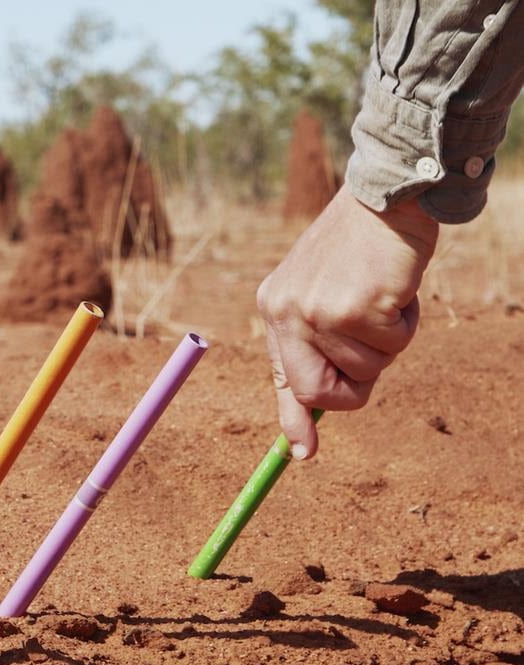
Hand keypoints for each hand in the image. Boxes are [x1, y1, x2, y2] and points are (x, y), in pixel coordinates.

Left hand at [256, 185, 438, 459]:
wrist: (386, 195)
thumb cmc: (359, 249)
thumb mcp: (324, 293)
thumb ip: (318, 344)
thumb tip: (318, 409)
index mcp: (275, 308)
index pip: (282, 376)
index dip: (293, 418)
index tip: (303, 453)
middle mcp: (288, 312)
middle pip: (318, 391)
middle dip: (353, 389)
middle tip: (372, 347)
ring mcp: (320, 311)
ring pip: (368, 369)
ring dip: (387, 340)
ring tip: (380, 294)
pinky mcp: (357, 307)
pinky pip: (394, 344)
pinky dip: (406, 321)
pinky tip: (395, 286)